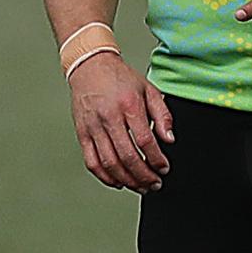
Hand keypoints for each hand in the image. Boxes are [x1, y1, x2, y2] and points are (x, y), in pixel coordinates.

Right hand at [69, 53, 173, 193]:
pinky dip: (105, 177)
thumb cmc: (120, 78)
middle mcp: (109, 117)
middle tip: (155, 183)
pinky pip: (92, 161)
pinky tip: (118, 181)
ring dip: (127, 180)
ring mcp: (93, 126)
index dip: (157, 159)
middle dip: (144, 175)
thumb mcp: (148, 89)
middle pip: (127, 156)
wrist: (89, 66)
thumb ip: (162, 115)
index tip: (164, 168)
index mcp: (129, 105)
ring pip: (109, 163)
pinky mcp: (82, 132)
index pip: (145, 141)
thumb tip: (169, 139)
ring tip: (140, 186)